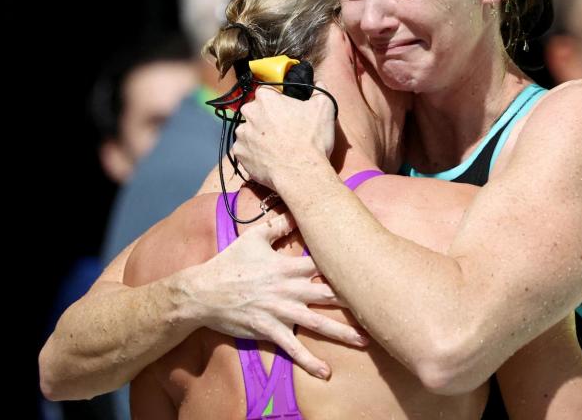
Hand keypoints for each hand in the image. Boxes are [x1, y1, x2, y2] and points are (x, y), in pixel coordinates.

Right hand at [179, 213, 366, 378]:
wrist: (202, 293)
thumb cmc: (229, 264)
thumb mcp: (252, 239)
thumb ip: (276, 225)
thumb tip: (294, 209)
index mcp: (287, 266)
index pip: (323, 264)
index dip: (345, 266)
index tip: (368, 268)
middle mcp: (288, 289)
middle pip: (328, 295)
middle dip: (354, 301)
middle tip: (379, 306)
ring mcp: (280, 312)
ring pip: (317, 323)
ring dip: (342, 333)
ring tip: (366, 340)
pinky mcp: (269, 330)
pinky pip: (293, 348)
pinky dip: (309, 361)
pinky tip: (325, 372)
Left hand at [233, 84, 335, 188]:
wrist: (300, 174)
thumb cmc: (311, 140)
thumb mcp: (324, 108)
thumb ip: (319, 90)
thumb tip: (317, 83)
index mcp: (266, 98)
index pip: (267, 91)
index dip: (277, 99)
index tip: (286, 110)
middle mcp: (249, 113)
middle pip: (255, 110)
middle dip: (266, 117)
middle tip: (282, 130)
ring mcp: (241, 135)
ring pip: (249, 130)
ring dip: (258, 135)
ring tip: (275, 146)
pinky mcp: (239, 153)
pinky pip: (245, 149)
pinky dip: (254, 152)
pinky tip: (268, 158)